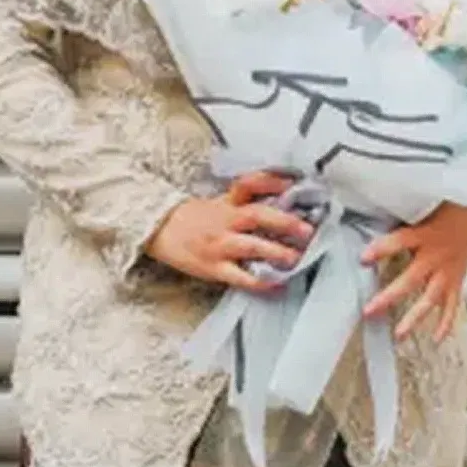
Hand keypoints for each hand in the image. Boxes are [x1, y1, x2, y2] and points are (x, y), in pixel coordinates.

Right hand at [146, 171, 315, 291]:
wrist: (159, 230)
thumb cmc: (194, 219)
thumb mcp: (218, 202)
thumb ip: (246, 203)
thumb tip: (283, 204)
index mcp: (228, 202)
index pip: (250, 184)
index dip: (272, 181)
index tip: (293, 184)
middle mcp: (226, 220)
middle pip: (257, 215)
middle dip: (285, 222)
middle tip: (308, 230)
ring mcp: (220, 244)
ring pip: (252, 246)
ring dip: (277, 253)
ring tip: (296, 259)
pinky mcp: (214, 267)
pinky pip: (241, 276)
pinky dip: (261, 281)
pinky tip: (277, 284)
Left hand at [362, 203, 466, 342]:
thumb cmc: (447, 204)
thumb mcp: (421, 204)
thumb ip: (397, 215)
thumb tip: (369, 214)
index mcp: (426, 234)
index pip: (399, 242)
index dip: (381, 249)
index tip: (363, 258)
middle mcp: (437, 255)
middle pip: (411, 279)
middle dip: (389, 296)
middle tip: (370, 310)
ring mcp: (448, 271)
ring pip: (430, 299)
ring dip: (414, 318)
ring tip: (399, 334)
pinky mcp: (457, 279)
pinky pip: (452, 305)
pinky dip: (445, 323)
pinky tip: (435, 337)